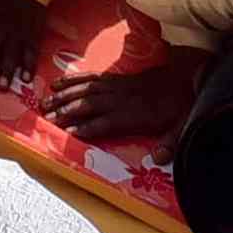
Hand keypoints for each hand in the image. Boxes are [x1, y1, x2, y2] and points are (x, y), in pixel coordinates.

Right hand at [38, 49, 199, 144]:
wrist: (189, 74)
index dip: (87, 127)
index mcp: (136, 113)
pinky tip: (60, 83)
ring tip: (44, 102)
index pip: (106, 122)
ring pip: (86, 89)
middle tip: (46, 118)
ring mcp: (118, 85)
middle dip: (66, 111)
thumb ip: (171, 142)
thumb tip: (160, 158)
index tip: (66, 133)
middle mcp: (122, 98)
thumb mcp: (183, 124)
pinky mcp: (117, 78)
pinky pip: (92, 77)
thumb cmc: (183, 104)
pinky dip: (74, 80)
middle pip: (90, 104)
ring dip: (64, 95)